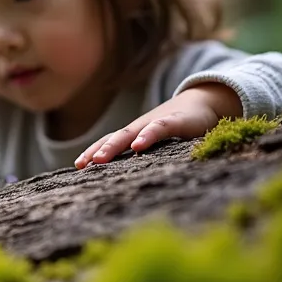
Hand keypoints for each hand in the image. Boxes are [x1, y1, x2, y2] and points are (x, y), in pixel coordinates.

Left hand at [75, 83, 241, 167]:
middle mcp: (141, 128)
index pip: (108, 142)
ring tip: (99, 159)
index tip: (77, 166)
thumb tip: (126, 180)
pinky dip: (147, 136)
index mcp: (135, 134)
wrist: (203, 102)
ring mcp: (156, 123)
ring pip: (130, 134)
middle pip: (114, 139)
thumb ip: (144, 156)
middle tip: (82, 165)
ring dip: (113, 146)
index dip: (92, 152)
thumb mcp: (158, 143)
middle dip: (96, 151)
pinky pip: (159, 128)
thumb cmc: (177, 126)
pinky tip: (138, 147)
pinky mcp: (176, 121)